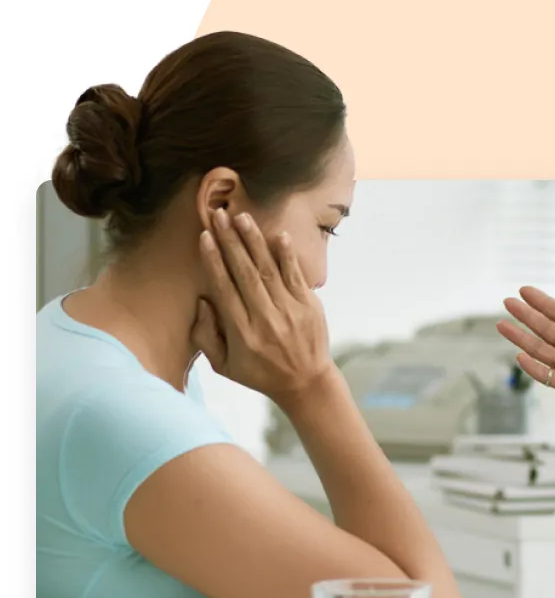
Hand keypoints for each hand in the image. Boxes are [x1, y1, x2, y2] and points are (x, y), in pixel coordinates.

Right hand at [191, 208, 333, 406]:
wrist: (306, 382)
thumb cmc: (260, 373)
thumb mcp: (224, 365)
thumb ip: (206, 336)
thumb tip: (201, 301)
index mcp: (241, 333)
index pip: (224, 289)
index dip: (214, 261)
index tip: (205, 237)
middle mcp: (265, 319)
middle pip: (244, 273)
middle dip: (230, 241)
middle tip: (219, 214)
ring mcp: (290, 311)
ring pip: (268, 270)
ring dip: (254, 241)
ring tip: (242, 217)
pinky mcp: (309, 306)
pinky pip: (296, 276)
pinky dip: (286, 255)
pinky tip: (278, 234)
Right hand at [496, 286, 554, 432]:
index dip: (542, 302)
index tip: (524, 290)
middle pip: (544, 327)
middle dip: (525, 314)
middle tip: (507, 301)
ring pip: (538, 348)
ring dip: (520, 337)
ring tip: (501, 324)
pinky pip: (545, 375)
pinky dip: (531, 366)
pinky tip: (518, 354)